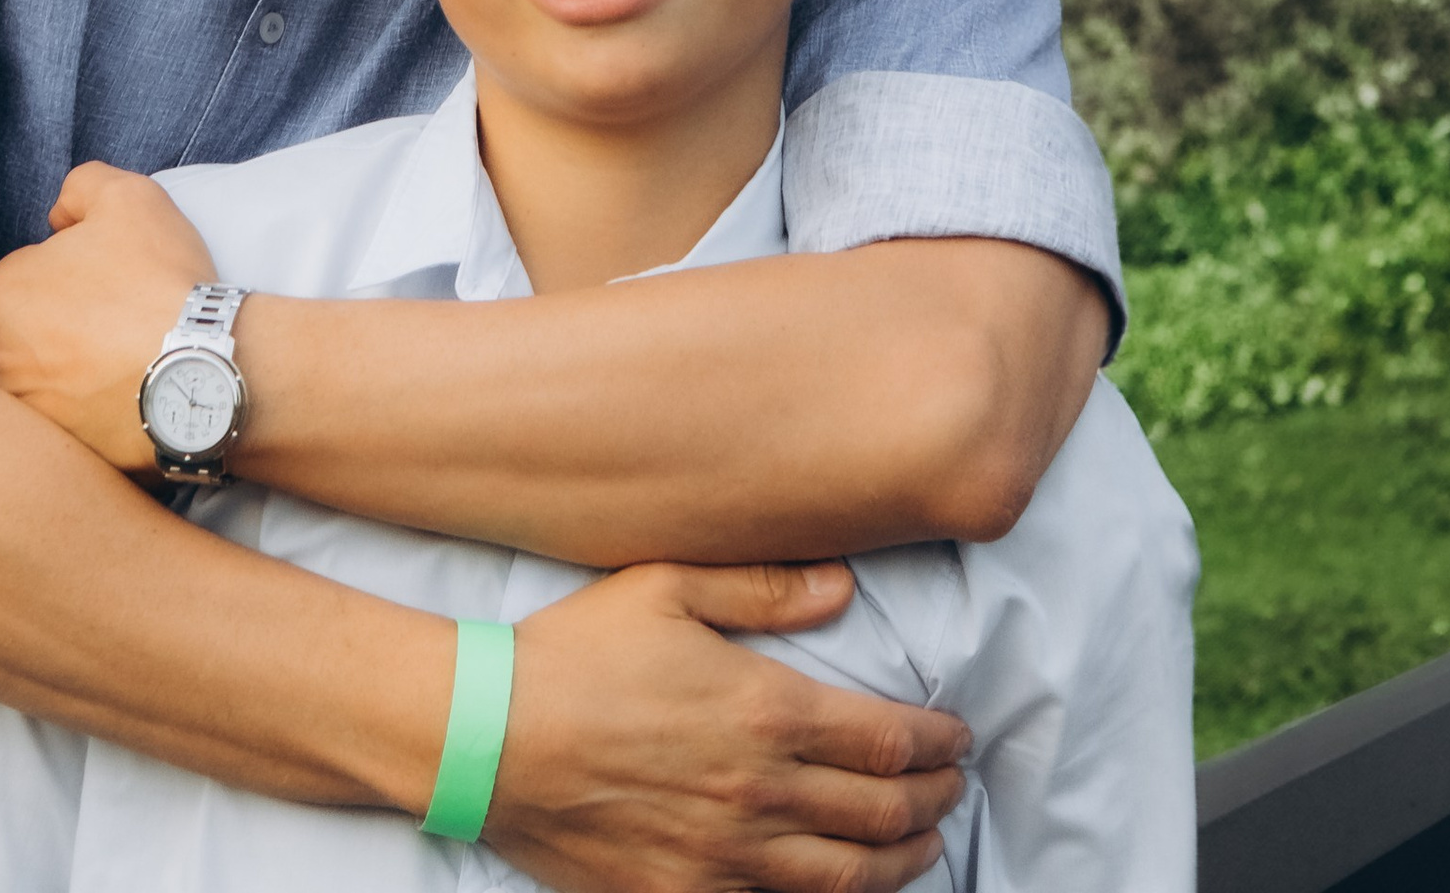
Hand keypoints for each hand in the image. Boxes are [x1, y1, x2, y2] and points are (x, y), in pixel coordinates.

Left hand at [0, 163, 219, 467]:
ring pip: (41, 384)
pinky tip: (126, 404)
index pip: (22, 278)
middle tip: (112, 328)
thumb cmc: (158, 281)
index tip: (104, 284)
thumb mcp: (126, 196)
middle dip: (58, 330)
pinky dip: (89, 419)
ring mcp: (24, 416)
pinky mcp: (55, 457)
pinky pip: (67, 430)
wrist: (203, 372)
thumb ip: (80, 186)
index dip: (66, 276)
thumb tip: (58, 218)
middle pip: (23, 335)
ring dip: (70, 376)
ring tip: (121, 369)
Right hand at [490, 562, 967, 892]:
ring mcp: (725, 857)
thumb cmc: (575, 654)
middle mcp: (759, 793)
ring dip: (900, 862)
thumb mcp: (665, 587)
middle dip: (932, 801)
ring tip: (924, 846)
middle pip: (881, 814)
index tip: (957, 737)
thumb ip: (761, 587)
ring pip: (846, 877)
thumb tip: (842, 588)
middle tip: (952, 789)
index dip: (936, 743)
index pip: (885, 739)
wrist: (492, 739)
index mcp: (764, 711)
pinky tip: (844, 888)